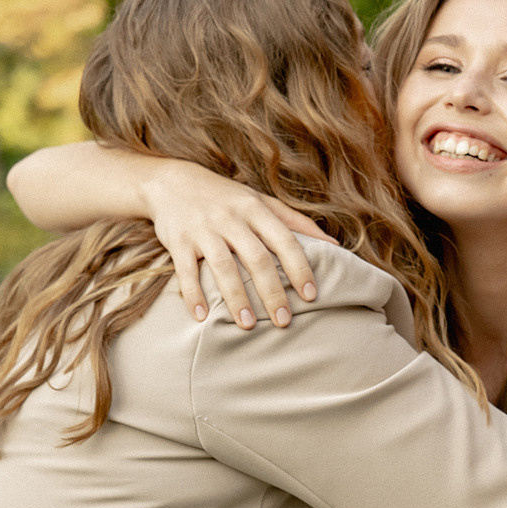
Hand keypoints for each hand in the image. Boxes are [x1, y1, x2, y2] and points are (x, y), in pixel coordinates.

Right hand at [142, 160, 331, 328]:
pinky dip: (193, 295)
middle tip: (283, 322)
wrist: (172, 182)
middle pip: (256, 258)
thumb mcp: (261, 200)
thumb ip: (296, 221)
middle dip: (272, 292)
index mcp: (256, 209)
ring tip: (247, 325)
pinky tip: (202, 317)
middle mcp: (231, 218)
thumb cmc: (226, 197)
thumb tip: (335, 245)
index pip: (284, 240)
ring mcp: (203, 229)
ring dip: (236, 298)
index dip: (299, 268)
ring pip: (223, 267)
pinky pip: (186, 271)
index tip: (311, 296)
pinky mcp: (178, 241)